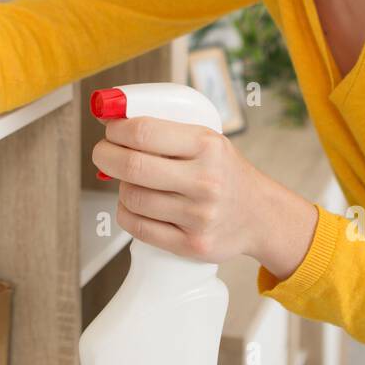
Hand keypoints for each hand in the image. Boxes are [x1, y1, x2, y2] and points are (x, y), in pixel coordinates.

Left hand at [91, 114, 270, 263]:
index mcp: (207, 146)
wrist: (261, 216)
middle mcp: (205, 180)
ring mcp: (199, 216)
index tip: (110, 129)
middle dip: (105, 156)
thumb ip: (166, 131)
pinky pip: (138, 227)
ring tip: (132, 182)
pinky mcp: (192, 245)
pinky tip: (134, 205)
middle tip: (103, 153)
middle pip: (132, 166)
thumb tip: (112, 119)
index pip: (144, 132)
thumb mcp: (208, 140)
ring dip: (121, 187)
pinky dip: (126, 213)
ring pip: (131, 198)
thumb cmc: (225, 173)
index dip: (116, 129)